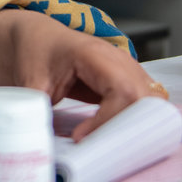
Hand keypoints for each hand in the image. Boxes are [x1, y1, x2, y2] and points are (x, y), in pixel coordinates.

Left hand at [0, 8, 161, 141]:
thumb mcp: (30, 81)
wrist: (39, 37)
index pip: (122, 91)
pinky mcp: (129, 78)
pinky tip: (111, 132)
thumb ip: (36, 109)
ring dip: (134, 125)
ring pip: (151, 101)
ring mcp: (128, 67)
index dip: (108, 119)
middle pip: (144, 98)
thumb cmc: (36, 52)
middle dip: (126, 127)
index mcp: (94, 55)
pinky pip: (145, 101)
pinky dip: (135, 120)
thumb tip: (38, 141)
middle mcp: (118, 58)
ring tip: (104, 140)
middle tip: (97, 144)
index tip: (81, 136)